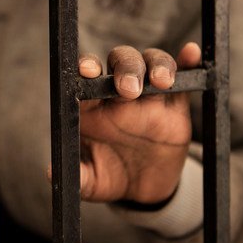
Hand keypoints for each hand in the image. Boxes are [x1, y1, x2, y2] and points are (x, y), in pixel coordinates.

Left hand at [78, 43, 200, 203]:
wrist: (144, 189)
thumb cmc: (110, 177)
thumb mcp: (92, 182)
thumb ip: (77, 175)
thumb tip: (52, 173)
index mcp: (93, 106)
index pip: (88, 78)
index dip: (86, 68)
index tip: (88, 71)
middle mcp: (119, 94)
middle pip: (121, 62)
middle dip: (125, 68)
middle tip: (129, 90)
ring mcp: (149, 96)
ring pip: (152, 63)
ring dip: (157, 65)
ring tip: (162, 81)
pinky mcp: (175, 104)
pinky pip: (184, 78)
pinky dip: (187, 62)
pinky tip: (191, 53)